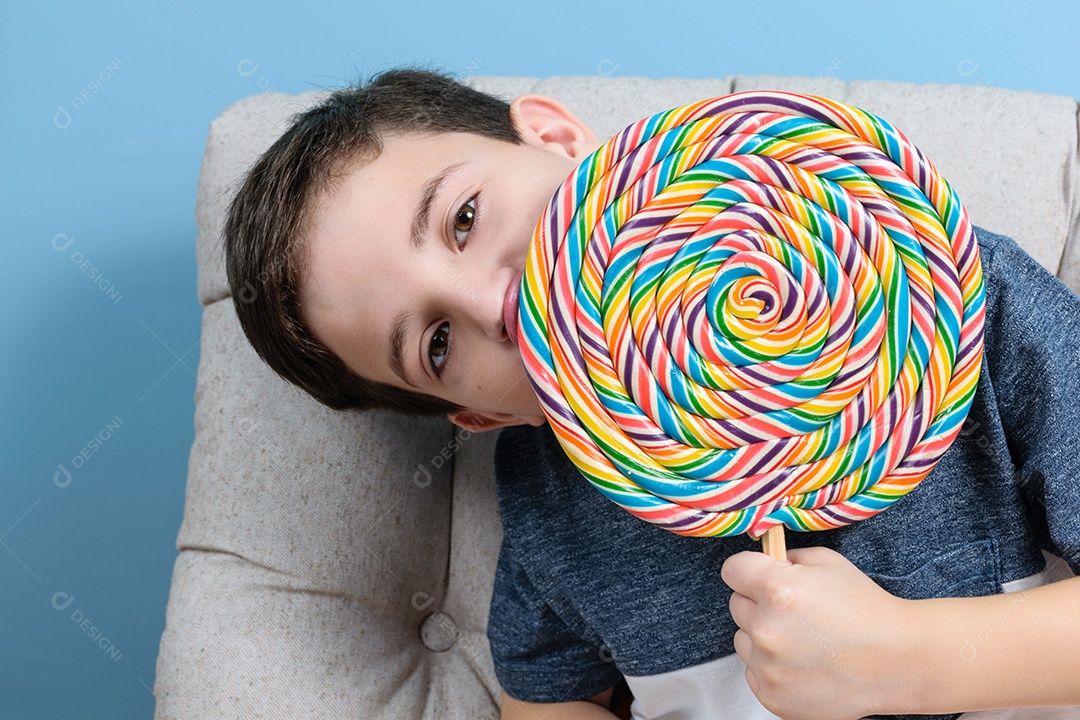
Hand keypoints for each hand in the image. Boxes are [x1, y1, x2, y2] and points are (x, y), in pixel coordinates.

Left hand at [721, 546, 918, 719]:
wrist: (897, 661)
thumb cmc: (866, 610)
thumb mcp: (828, 563)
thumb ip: (787, 557)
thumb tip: (766, 561)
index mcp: (777, 589)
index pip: (732, 570)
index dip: (748, 570)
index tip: (761, 575)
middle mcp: (766, 629)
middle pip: (737, 605)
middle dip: (759, 603)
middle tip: (794, 610)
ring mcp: (768, 667)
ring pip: (743, 640)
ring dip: (763, 637)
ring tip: (802, 639)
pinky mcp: (773, 696)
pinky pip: (753, 672)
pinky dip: (771, 667)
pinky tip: (802, 662)